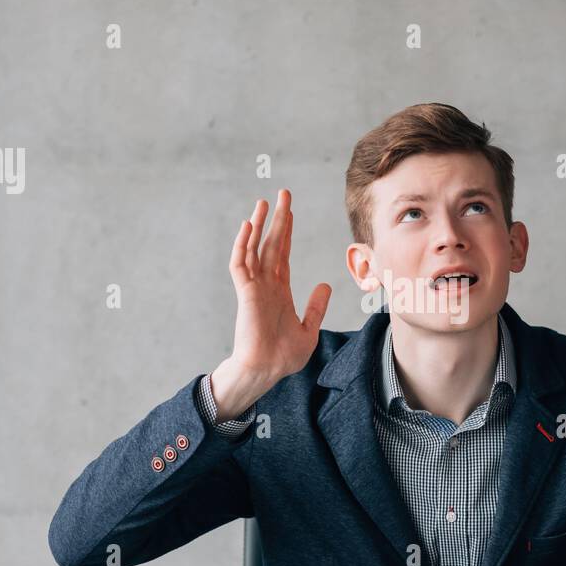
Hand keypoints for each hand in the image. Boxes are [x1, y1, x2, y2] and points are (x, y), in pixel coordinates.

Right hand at [209, 189, 330, 419]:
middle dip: (276, 219)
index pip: (283, 253)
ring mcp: (254, 287)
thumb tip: (324, 284)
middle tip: (282, 194)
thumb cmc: (283, 356)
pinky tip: (248, 226)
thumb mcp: (308, 329)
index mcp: (279, 290)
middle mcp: (265, 284)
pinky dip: (243, 244)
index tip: (289, 211)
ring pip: (254, 248)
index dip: (286, 231)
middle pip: (270, 244)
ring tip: (263, 202)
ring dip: (257, 225)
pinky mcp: (246, 293)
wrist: (266, 371)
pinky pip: (241, 264)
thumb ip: (315, 306)